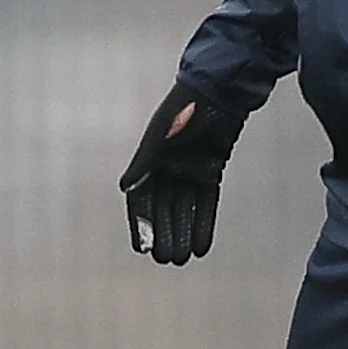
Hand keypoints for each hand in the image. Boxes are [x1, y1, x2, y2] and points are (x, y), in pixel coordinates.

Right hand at [118, 81, 243, 264]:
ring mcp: (190, 169)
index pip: (142, 199)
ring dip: (183, 232)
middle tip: (167, 260)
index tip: (142, 249)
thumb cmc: (187, 106)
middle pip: (164, 208)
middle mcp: (168, 166)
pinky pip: (206, 201)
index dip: (142, 224)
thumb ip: (145, 159)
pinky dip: (203, 222)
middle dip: (165, 234)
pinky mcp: (211, 169)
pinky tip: (202, 246)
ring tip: (182, 259)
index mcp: (150, 158)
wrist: (222, 89)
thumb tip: (125, 187)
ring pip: (184, 208)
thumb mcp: (164, 131)